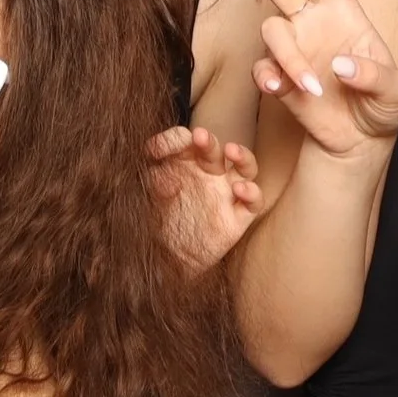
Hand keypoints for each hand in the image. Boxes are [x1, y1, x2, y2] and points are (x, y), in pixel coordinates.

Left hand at [148, 125, 259, 271]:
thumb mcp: (145, 195)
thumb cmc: (156, 222)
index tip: (158, 150)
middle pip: (214, 150)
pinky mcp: (236, 218)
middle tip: (199, 136)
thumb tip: (158, 159)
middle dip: (208, 141)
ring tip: (231, 150)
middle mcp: (207, 174)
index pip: (183, 143)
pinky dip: (252, 193)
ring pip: (245, 168)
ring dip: (242, 156)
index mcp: (184, 164)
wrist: (165, 259)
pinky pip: (253, 203)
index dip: (173, 140)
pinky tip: (240, 189)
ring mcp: (225, 194)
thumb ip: (151, 176)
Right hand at [217, 0, 397, 157]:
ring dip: (288, 58)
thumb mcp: (393, 92)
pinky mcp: (279, 77)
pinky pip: (263, 69)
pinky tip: (288, 91)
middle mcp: (313, 22)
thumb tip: (339, 65)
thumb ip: (373, 75)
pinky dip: (274, 78)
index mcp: (345, 11)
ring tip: (310, 87)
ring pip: (271, 31)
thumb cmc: (381, 106)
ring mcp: (293, 48)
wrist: (359, 141)